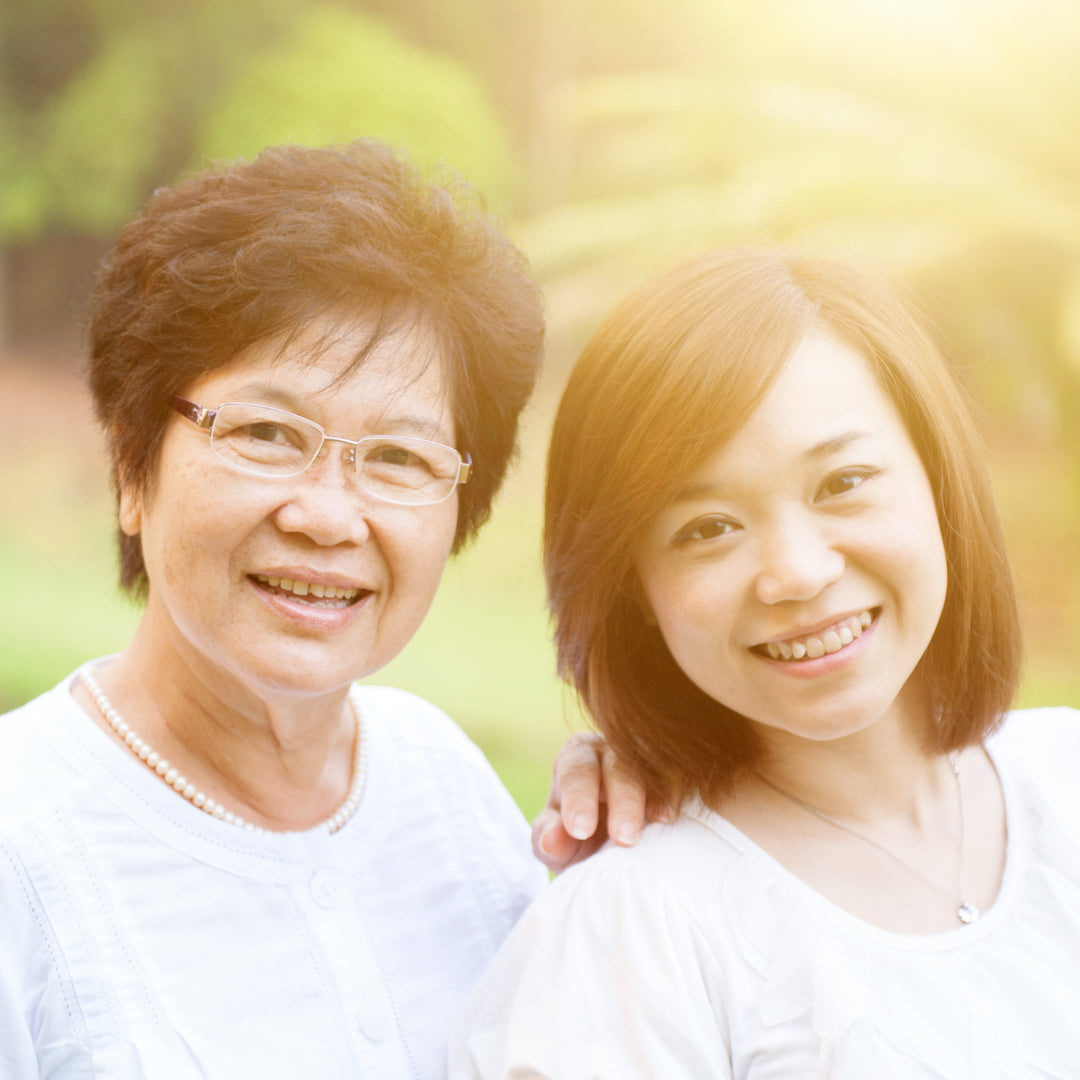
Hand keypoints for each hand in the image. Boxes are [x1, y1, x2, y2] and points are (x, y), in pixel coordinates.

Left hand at [531, 732, 674, 873]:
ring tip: (662, 821)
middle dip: (623, 801)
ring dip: (659, 792)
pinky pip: (683, 776)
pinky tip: (681, 813)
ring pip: (657, 766)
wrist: (613, 847)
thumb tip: (552, 839)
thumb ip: (548, 838)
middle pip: (619, 766)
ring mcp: (650, 758)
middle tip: (624, 838)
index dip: (578, 799)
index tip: (580, 830)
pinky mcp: (677, 774)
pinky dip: (682, 791)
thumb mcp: (557, 842)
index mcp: (577, 758)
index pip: (576, 771)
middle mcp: (613, 750)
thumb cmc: (578, 839)